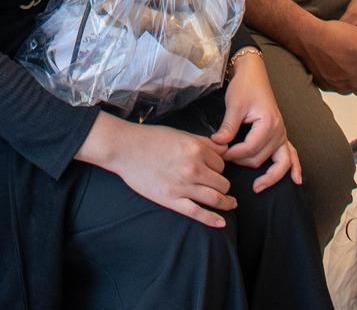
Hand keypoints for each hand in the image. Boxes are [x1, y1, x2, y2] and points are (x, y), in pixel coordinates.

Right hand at [79, 114, 233, 228]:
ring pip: (215, 198)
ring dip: (226, 202)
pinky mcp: (171, 200)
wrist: (126, 149)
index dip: (220, 167)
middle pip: (222, 182)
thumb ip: (204, 142)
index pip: (221, 164)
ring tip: (230, 204)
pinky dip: (212, 219)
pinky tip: (221, 223)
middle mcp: (193, 168)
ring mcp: (183, 186)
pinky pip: (197, 213)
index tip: (215, 171)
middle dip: (223, 185)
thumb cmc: (152, 139)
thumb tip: (224, 149)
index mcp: (196, 149)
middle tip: (220, 186)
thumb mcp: (181, 134)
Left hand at [215, 52, 300, 191]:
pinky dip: (295, 168)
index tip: (219, 151)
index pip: (250, 148)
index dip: (233, 154)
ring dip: (269, 175)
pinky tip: (296, 181)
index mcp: (268, 123)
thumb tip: (217, 144)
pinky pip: (292, 155)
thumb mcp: (234, 105)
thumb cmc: (244, 87)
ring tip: (257, 187)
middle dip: (242, 162)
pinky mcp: (282, 135)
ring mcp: (283, 134)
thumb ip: (228, 127)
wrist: (254, 74)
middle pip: (261, 158)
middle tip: (225, 159)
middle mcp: (279, 131)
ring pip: (279, 162)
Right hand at [298, 15, 356, 95]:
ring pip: (351, 90)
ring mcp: (338, 85)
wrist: (309, 37)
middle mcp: (353, 81)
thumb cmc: (335, 35)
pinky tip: (335, 69)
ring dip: (353, 83)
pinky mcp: (326, 85)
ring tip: (348, 67)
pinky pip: (336, 88)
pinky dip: (338, 82)